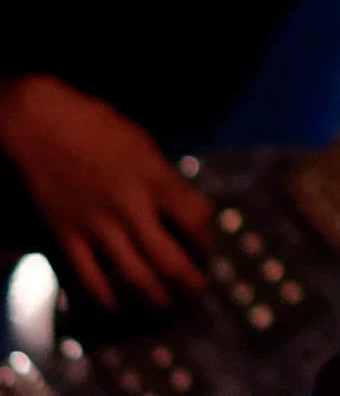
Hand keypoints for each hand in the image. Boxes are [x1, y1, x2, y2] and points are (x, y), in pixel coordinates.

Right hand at [0, 75, 212, 310]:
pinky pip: (89, 275)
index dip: (206, 238)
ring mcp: (97, 224)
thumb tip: (178, 205)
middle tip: (198, 289)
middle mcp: (131, 206)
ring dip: (153, 293)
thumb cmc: (98, 125)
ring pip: (133, 272)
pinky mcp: (66, 235)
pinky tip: (117, 305)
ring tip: (166, 302)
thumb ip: (161, 178)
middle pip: (168, 255)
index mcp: (155, 178)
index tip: (208, 247)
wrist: (41, 124)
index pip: (195, 218)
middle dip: (188, 278)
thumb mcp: (143, 145)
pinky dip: (105, 295)